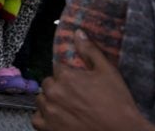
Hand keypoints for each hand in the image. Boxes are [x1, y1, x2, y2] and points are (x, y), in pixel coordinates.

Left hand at [32, 30, 154, 130]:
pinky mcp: (48, 128)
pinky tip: (58, 118)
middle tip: (74, 96)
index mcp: (66, 76)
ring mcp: (49, 112)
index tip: (78, 83)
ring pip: (41, 100)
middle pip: (48, 84)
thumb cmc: (117, 103)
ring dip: (50, 101)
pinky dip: (45, 118)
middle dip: (58, 87)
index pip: (58, 68)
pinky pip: (37, 119)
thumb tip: (78, 33)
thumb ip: (90, 51)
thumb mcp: (107, 72)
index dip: (68, 75)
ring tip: (67, 107)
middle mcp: (53, 92)